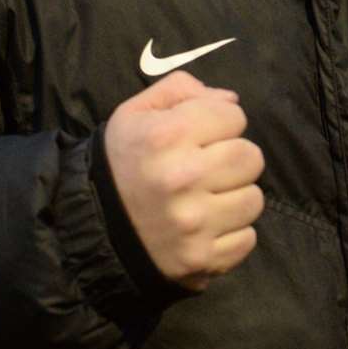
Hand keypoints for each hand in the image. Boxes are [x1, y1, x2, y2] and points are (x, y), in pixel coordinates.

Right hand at [104, 70, 264, 290]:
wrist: (93, 225)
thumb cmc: (121, 161)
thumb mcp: (136, 112)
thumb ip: (181, 90)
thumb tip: (231, 101)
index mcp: (167, 135)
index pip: (234, 117)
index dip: (220, 122)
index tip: (204, 135)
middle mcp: (182, 177)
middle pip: (251, 157)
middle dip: (234, 156)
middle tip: (211, 165)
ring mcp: (194, 222)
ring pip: (253, 199)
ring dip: (236, 195)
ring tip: (209, 196)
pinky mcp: (201, 258)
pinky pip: (247, 239)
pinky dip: (232, 232)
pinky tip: (207, 224)